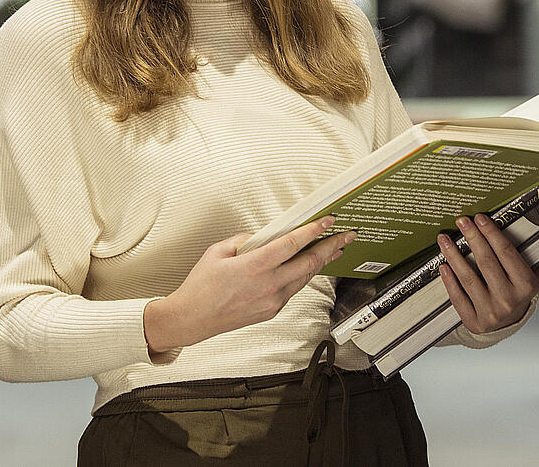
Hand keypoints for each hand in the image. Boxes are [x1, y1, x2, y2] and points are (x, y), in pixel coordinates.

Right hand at [144, 217, 354, 354]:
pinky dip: (303, 276)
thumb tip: (263, 238)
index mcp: (254, 266)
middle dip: (330, 247)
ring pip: (305, 278)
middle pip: (308, 263)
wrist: (192, 318)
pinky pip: (293, 289)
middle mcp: (268, 285)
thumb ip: (244, 240)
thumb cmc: (201, 286)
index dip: (313, 231)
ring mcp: (272, 301)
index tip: (327, 221)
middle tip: (346, 236)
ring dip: (321, 262)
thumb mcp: (217, 251)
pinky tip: (308, 267)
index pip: (292, 244)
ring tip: (334, 249)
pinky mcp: (271, 311)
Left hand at [436, 214, 538, 334]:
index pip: (506, 254)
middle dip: (472, 238)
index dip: (492, 234)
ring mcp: (490, 311)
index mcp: (526, 285)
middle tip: (461, 219)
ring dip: (453, 256)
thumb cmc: (522, 290)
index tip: (480, 218)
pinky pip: (457, 297)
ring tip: (444, 238)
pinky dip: (449, 280)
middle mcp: (509, 299)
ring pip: (468, 277)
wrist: (508, 324)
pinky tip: (442, 265)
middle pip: (486, 262)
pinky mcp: (473, 320)